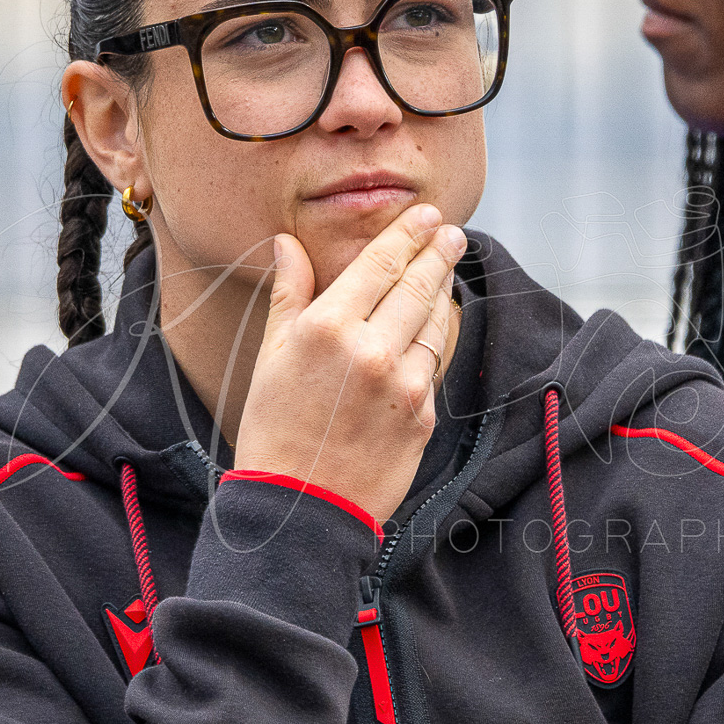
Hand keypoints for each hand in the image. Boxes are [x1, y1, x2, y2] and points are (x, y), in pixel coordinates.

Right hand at [234, 203, 466, 524]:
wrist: (299, 508)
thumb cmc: (274, 429)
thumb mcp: (270, 356)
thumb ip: (289, 294)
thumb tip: (286, 243)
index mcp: (328, 327)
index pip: (381, 263)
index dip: (409, 234)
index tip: (429, 215)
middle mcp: (372, 350)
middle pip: (418, 285)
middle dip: (439, 253)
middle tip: (452, 232)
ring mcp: (403, 384)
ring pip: (435, 323)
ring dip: (443, 292)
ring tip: (446, 271)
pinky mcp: (422, 416)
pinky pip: (435, 366)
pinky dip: (436, 341)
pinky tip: (435, 328)